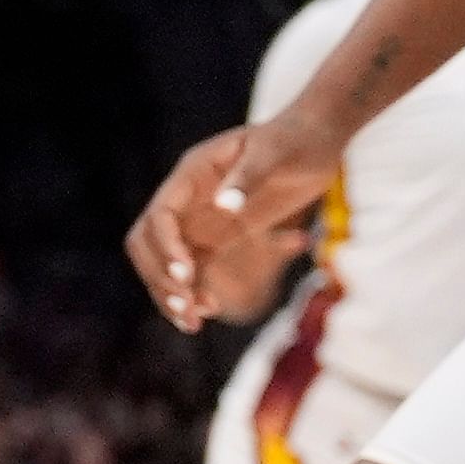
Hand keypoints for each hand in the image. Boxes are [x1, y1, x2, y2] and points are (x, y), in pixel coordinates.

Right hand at [126, 115, 337, 331]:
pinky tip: (210, 311)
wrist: (316, 142)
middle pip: (149, 244)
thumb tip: (224, 206)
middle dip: (160, 278)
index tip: (187, 273)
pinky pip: (192, 271)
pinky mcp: (217, 238)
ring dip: (172, 294)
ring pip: (166, 264)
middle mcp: (187, 200)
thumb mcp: (275, 152)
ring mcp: (199, 221)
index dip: (166, 247)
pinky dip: (194, 294)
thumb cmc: (295, 140)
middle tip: (188, 306)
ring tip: (194, 323)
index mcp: (192, 175)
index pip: (160, 216)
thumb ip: (248, 176)